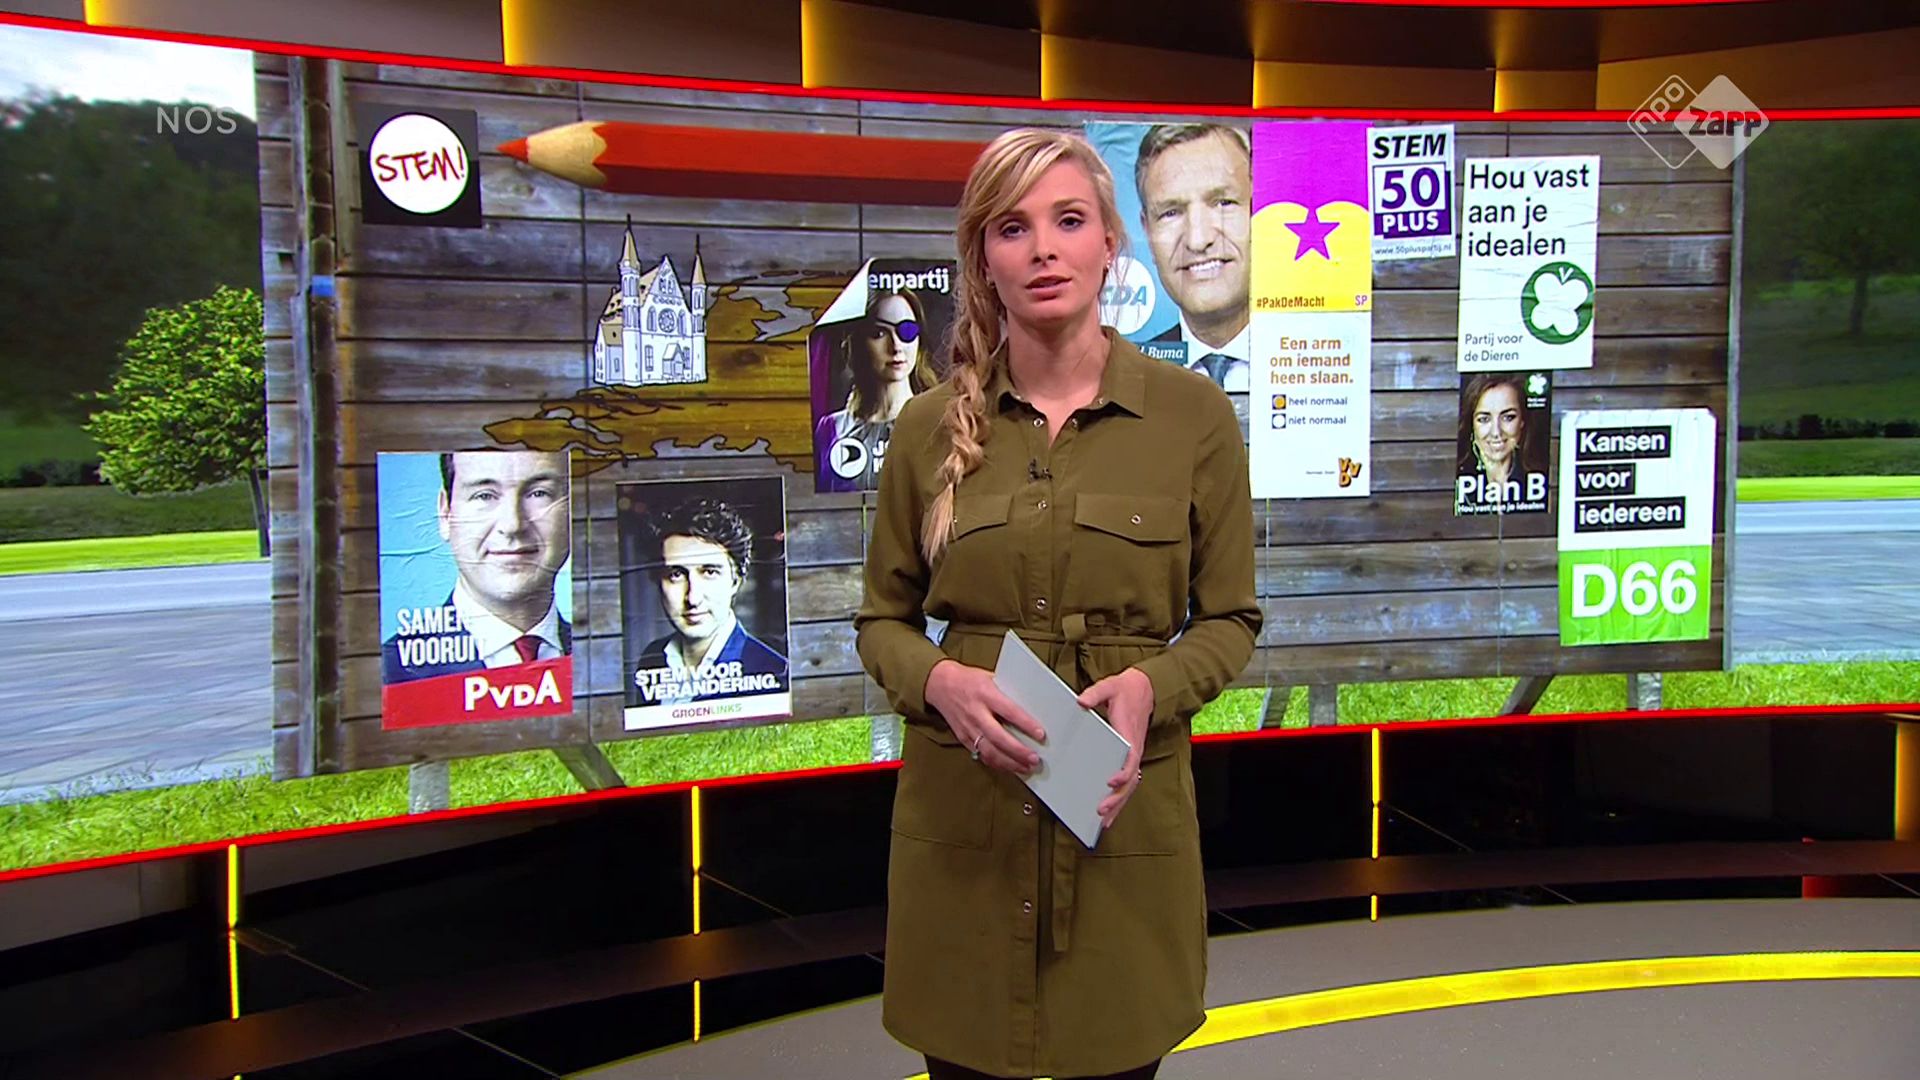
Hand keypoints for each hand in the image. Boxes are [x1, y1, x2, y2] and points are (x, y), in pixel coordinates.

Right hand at [924, 659, 1044, 775]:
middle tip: (1035, 759)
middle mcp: (976, 713)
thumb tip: (1032, 705)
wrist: (940, 685)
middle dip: (1018, 751)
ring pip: (990, 751)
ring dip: (1009, 763)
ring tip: (1026, 768)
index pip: (1009, 711)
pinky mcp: (963, 738)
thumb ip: (1008, 692)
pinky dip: (996, 764)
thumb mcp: (991, 678)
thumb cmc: (968, 680)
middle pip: (999, 737)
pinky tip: (1008, 767)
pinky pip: (981, 754)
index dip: (1026, 724)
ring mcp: (969, 728)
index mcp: (985, 694)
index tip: (1040, 734)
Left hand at [1078, 667, 1153, 827]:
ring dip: (1117, 804)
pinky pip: (1126, 782)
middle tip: (1101, 811)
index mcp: (1129, 735)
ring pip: (1128, 786)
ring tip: (1103, 821)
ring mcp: (1132, 756)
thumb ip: (1095, 693)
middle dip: (1117, 798)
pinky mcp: (1128, 758)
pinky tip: (1108, 811)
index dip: (1122, 774)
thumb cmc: (1126, 690)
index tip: (1111, 782)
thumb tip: (1081, 702)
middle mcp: (1133, 750)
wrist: (1145, 689)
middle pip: (1129, 781)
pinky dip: (1118, 798)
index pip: (1130, 760)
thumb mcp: (1110, 686)